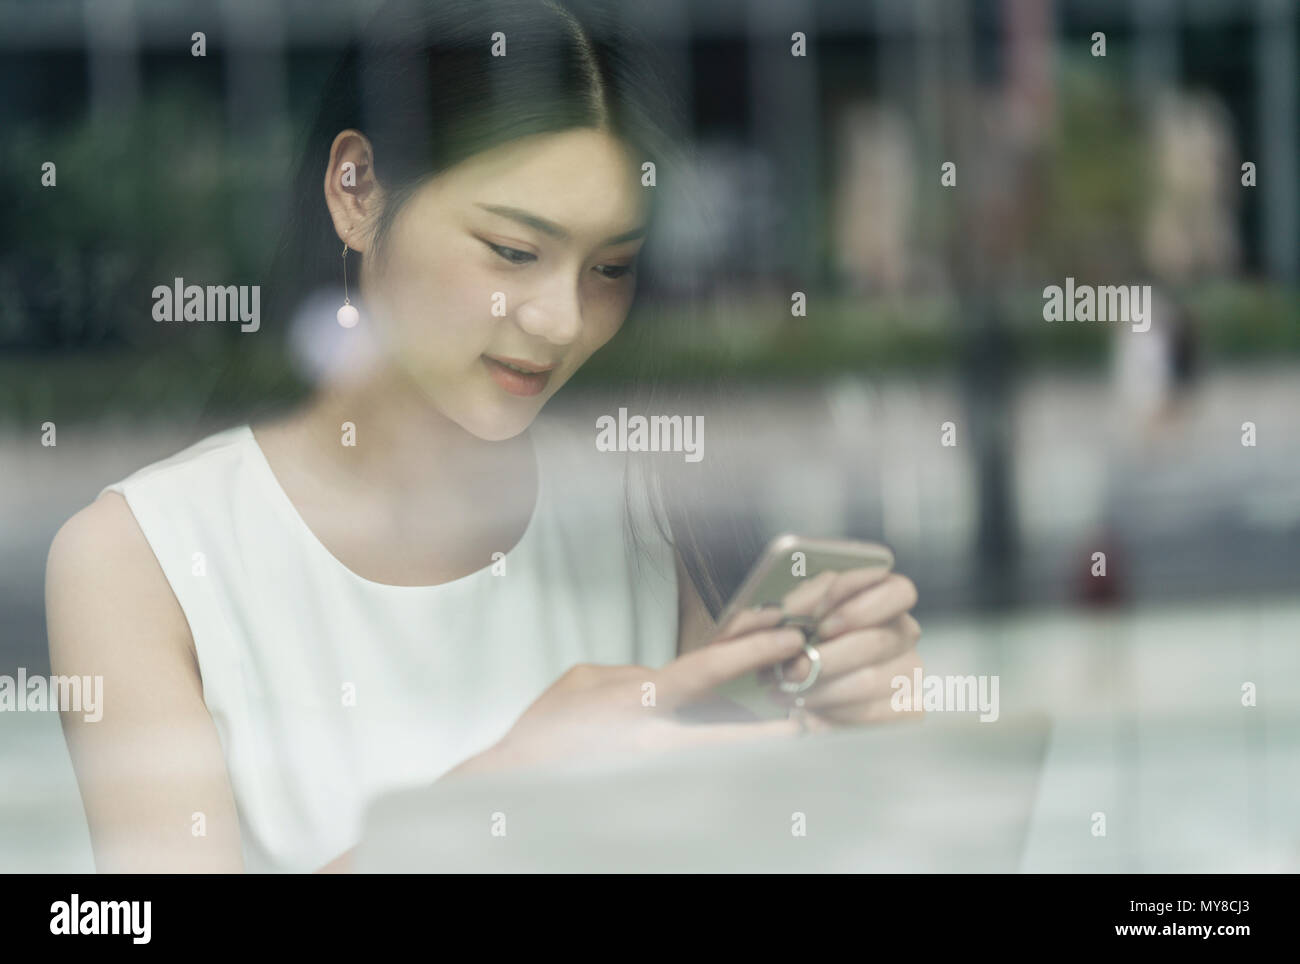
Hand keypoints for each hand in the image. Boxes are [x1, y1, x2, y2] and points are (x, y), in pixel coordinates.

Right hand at [447, 614, 811, 776]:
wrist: (515, 779)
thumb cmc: (548, 727)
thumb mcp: (586, 679)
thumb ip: (636, 675)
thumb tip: (670, 680)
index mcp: (638, 698)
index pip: (706, 668)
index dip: (751, 650)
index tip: (786, 638)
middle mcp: (653, 738)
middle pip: (729, 732)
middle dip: (770, 728)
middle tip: (805, 722)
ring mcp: (653, 771)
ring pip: (716, 760)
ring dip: (748, 752)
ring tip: (783, 742)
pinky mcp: (648, 792)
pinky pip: (693, 778)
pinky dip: (716, 768)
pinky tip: (738, 766)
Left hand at [772, 567, 923, 726]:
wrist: (802, 681)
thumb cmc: (805, 635)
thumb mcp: (801, 608)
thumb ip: (800, 604)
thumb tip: (791, 617)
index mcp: (889, 596)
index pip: (899, 593)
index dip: (859, 610)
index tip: (821, 626)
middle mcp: (906, 631)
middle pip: (876, 643)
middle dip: (824, 659)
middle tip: (790, 669)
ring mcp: (912, 670)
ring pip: (869, 681)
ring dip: (820, 689)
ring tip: (787, 691)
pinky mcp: (909, 707)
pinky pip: (871, 712)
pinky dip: (833, 712)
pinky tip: (810, 710)